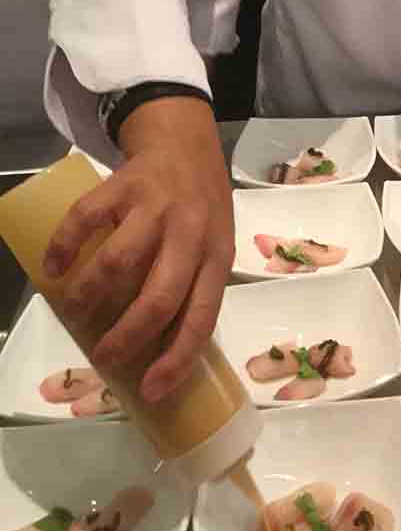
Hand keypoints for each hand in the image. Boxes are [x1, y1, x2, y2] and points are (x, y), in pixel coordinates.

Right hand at [44, 99, 232, 401]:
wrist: (185, 141)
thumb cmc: (201, 206)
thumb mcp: (214, 244)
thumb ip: (194, 286)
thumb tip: (160, 350)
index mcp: (217, 255)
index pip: (202, 316)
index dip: (177, 357)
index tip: (152, 389)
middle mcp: (191, 232)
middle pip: (158, 297)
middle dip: (127, 336)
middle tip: (104, 356)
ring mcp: (156, 206)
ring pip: (118, 262)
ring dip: (89, 297)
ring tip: (75, 314)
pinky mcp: (122, 184)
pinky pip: (86, 219)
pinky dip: (64, 246)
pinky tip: (53, 268)